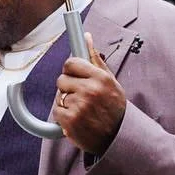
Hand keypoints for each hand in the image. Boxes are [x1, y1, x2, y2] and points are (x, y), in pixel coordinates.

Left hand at [54, 35, 126, 155]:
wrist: (118, 137)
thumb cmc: (114, 107)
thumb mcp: (111, 81)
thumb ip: (96, 59)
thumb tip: (86, 37)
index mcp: (99, 78)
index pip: (70, 63)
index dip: (70, 69)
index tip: (74, 75)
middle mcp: (89, 90)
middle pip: (61, 79)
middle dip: (68, 87)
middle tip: (81, 96)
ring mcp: (79, 106)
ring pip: (59, 96)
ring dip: (66, 102)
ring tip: (81, 109)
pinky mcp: (70, 121)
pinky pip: (56, 111)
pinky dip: (63, 116)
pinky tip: (77, 119)